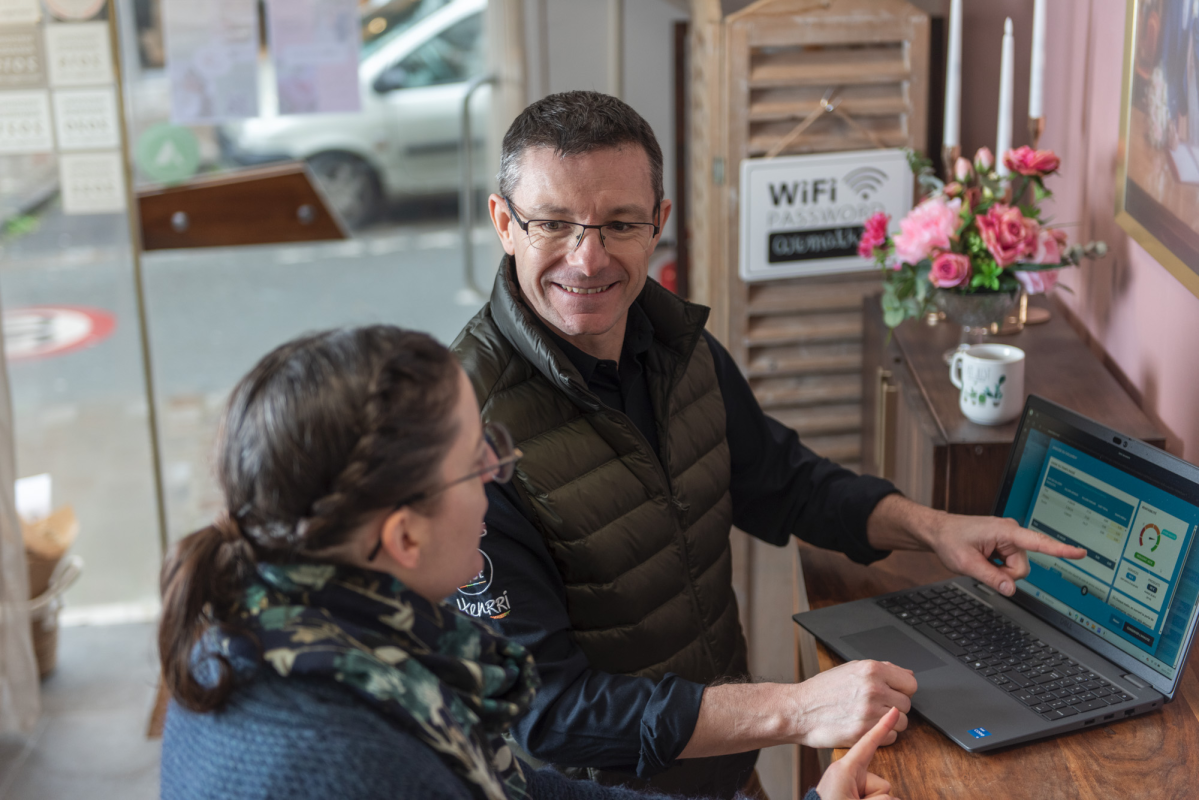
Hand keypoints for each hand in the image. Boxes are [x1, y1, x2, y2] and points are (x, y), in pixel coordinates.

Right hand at [791, 659, 914, 748]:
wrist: (799, 710)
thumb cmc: (822, 690)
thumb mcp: (850, 670)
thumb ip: (882, 670)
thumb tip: (907, 674)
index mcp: (871, 669)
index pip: (910, 683)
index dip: (902, 690)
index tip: (893, 694)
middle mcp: (873, 689)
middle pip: (907, 704)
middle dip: (894, 707)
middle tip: (875, 707)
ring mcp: (869, 712)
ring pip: (901, 723)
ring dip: (889, 723)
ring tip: (869, 718)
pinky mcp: (864, 732)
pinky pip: (890, 738)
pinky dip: (881, 736)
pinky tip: (865, 728)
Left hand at [814, 707, 902, 799]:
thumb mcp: (849, 799)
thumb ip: (877, 796)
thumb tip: (889, 796)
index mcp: (846, 770)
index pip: (868, 743)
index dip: (882, 726)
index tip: (893, 711)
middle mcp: (852, 777)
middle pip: (883, 785)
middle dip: (876, 799)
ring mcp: (855, 788)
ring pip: (885, 796)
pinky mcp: (859, 794)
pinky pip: (880, 798)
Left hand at [866, 496, 1085, 596]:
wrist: (940, 532)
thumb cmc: (951, 540)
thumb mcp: (966, 563)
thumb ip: (991, 577)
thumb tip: (1011, 590)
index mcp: (1005, 531)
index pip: (1038, 543)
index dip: (1060, 550)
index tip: (1080, 553)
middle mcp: (1012, 533)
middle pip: (1022, 569)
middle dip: (1004, 575)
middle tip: (982, 566)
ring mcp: (1011, 540)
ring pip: (1017, 570)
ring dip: (1000, 572)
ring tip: (981, 560)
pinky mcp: (1008, 546)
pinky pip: (1010, 567)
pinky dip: (998, 569)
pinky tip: (985, 560)